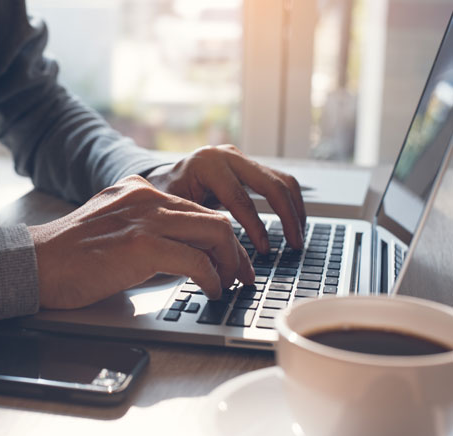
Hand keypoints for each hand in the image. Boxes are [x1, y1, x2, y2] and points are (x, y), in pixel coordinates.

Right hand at [28, 175, 253, 309]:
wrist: (35, 262)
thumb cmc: (68, 255)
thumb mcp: (111, 227)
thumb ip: (143, 229)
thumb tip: (179, 252)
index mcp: (139, 191)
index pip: (196, 209)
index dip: (220, 237)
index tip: (229, 258)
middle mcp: (147, 197)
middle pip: (214, 218)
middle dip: (236, 250)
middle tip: (242, 275)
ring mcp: (146, 218)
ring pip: (216, 232)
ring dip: (230, 263)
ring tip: (229, 284)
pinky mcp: (143, 245)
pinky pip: (197, 260)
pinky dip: (212, 278)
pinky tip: (210, 290)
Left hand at [145, 145, 305, 252]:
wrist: (161, 179)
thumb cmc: (163, 198)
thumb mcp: (174, 210)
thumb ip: (199, 226)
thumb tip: (224, 254)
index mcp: (207, 165)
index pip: (240, 199)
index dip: (256, 228)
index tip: (265, 251)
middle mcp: (227, 156)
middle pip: (270, 184)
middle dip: (287, 216)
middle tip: (294, 244)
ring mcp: (241, 158)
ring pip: (282, 180)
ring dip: (295, 209)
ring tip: (298, 237)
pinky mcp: (249, 165)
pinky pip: (278, 181)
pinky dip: (290, 203)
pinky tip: (293, 224)